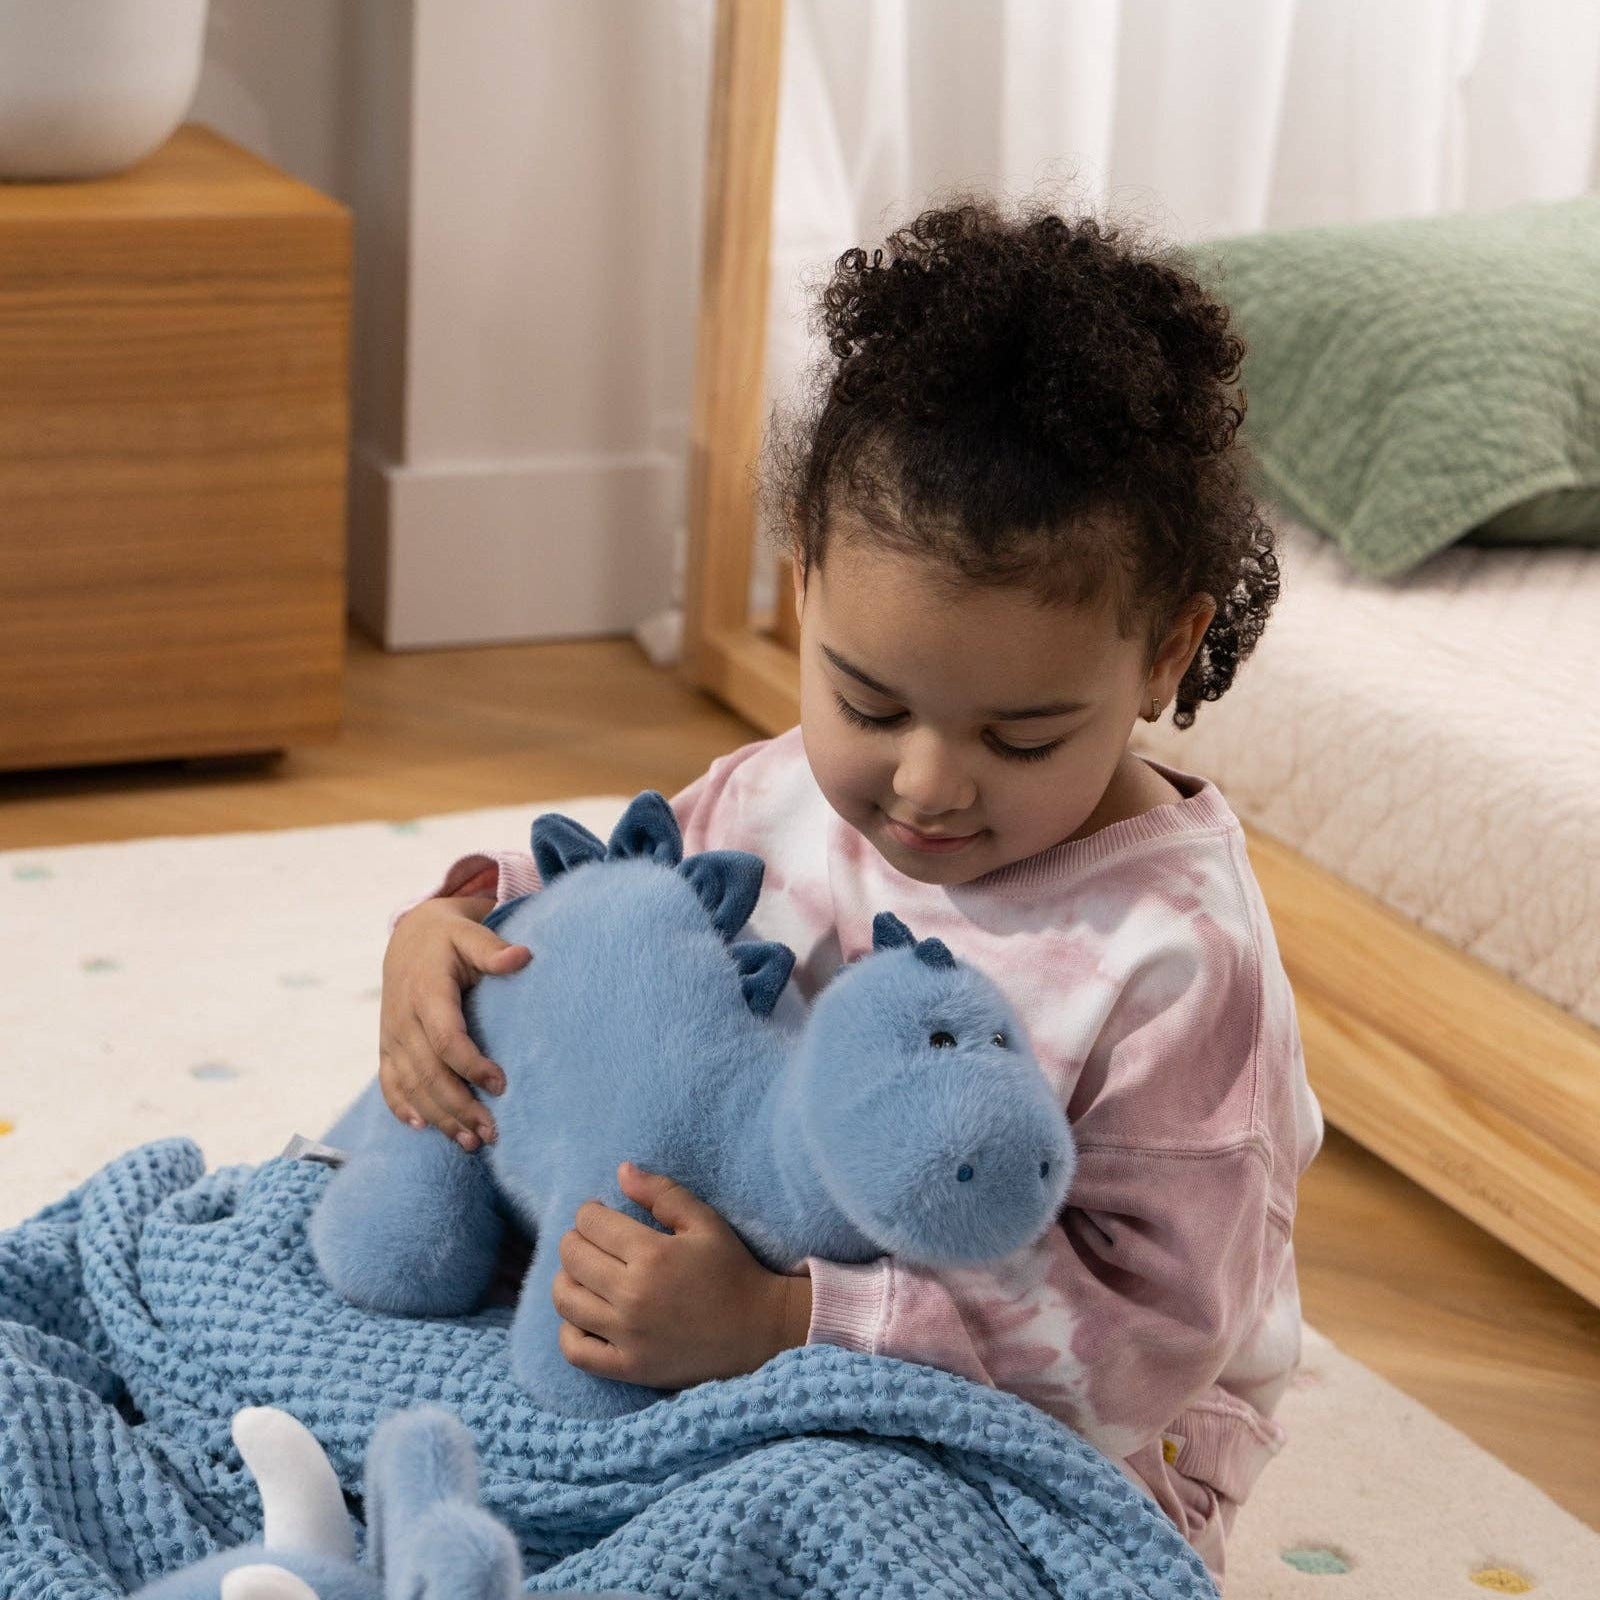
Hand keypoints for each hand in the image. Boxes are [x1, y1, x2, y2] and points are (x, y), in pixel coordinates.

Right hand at [377, 894, 530, 1150]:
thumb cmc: (450, 937)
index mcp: (426, 992)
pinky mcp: (386, 1045)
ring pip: (410, 1085)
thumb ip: (492, 950)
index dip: (472, 1065)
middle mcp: (403, 1018)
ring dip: (438, 1116)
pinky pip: (388, 1082)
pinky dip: (402, 1107)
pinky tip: (423, 1128)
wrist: (410, 935)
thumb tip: (523, 956)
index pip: (446, 1039)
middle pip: (428, 1073)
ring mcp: (391, 1034)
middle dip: (458, 1107)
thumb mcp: (470, 933)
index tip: (502, 1085)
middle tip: (490, 1134)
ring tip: (469, 1143)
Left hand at [552, 1162, 812, 1390]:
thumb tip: (621, 1171)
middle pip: (572, 1258)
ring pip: (566, 1301)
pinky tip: (583, 1316)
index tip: (600, 1213)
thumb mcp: (705, 1222)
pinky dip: (568, 1331)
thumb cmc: (732, 1270)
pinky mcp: (628, 1367)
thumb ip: (662, 1192)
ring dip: (566, 1279)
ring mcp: (627, 1335)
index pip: (591, 1223)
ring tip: (584, 1273)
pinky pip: (575, 1350)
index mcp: (653, 1254)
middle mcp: (633, 1295)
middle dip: (575, 1239)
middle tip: (591, 1240)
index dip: (590, 1212)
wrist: (759, 1331)